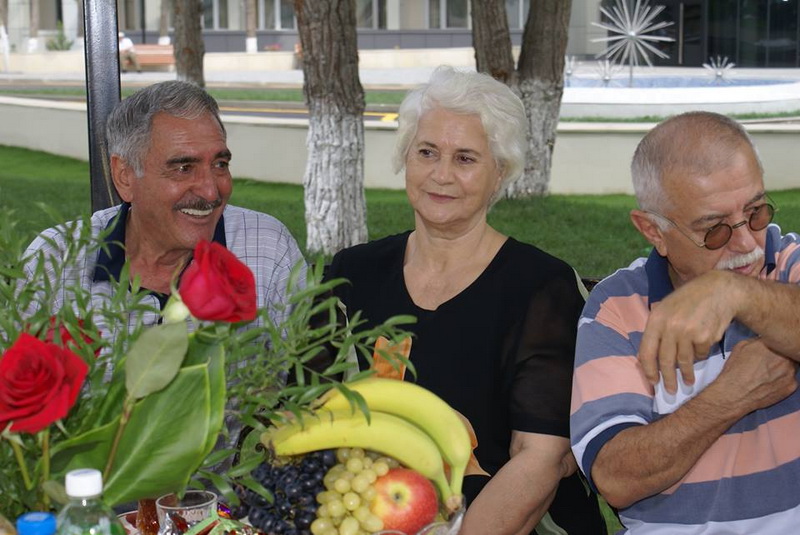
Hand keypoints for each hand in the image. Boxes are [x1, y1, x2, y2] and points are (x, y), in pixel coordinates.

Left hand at [638, 271, 737, 392]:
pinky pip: (701, 355)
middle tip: (670, 391)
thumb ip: (657, 331)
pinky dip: (701, 355)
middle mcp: (670, 327)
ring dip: (686, 374)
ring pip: (684, 361)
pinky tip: (702, 348)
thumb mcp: (666, 309)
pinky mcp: (705, 337)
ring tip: (688, 382)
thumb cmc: (689, 301)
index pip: (646, 351)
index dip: (648, 369)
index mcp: (656, 320)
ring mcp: (688, 333)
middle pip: (666, 361)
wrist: (718, 290)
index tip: (652, 382)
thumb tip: (648, 358)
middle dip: (668, 380)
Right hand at [713, 338, 797, 413]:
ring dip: (783, 368)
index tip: (771, 348)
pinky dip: (783, 380)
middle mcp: (785, 357)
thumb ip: (757, 341)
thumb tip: (763, 340)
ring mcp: (790, 372)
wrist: (735, 393)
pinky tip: (770, 382)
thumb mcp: (741, 346)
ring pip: (791, 366)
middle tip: (769, 361)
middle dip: (780, 356)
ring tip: (768, 373)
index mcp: (772, 344)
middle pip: (788, 353)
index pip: (780, 341)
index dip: (775, 345)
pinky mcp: (792, 386)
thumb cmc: (735, 371)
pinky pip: (791, 379)